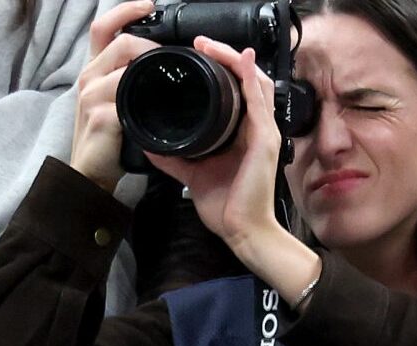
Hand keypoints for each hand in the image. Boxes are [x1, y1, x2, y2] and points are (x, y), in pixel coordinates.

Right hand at [68, 0, 159, 192]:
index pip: (103, 27)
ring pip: (124, 64)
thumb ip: (131, 82)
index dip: (125, 11)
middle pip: (119, 42)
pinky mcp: (101, 116)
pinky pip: (126, 95)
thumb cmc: (108, 141)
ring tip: (170, 78)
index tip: (149, 4)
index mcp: (93, 71)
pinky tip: (160, 102)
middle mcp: (88, 77)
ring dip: (151, 66)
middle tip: (171, 57)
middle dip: (149, 44)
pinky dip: (147, 95)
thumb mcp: (117, 103)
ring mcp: (91, 96)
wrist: (91, 175)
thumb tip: (161, 65)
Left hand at [145, 38, 286, 251]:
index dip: (223, 69)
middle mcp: (257, 129)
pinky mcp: (265, 141)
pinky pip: (259, 103)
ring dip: (235, 60)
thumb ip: (175, 157)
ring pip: (256, 83)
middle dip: (227, 57)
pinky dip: (250, 79)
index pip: (238, 91)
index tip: (198, 55)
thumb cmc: (226, 206)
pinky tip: (242, 61)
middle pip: (249, 80)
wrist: (242, 231)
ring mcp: (264, 133)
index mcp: (243, 134)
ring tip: (213, 46)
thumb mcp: (192, 173)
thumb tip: (151, 143)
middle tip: (202, 43)